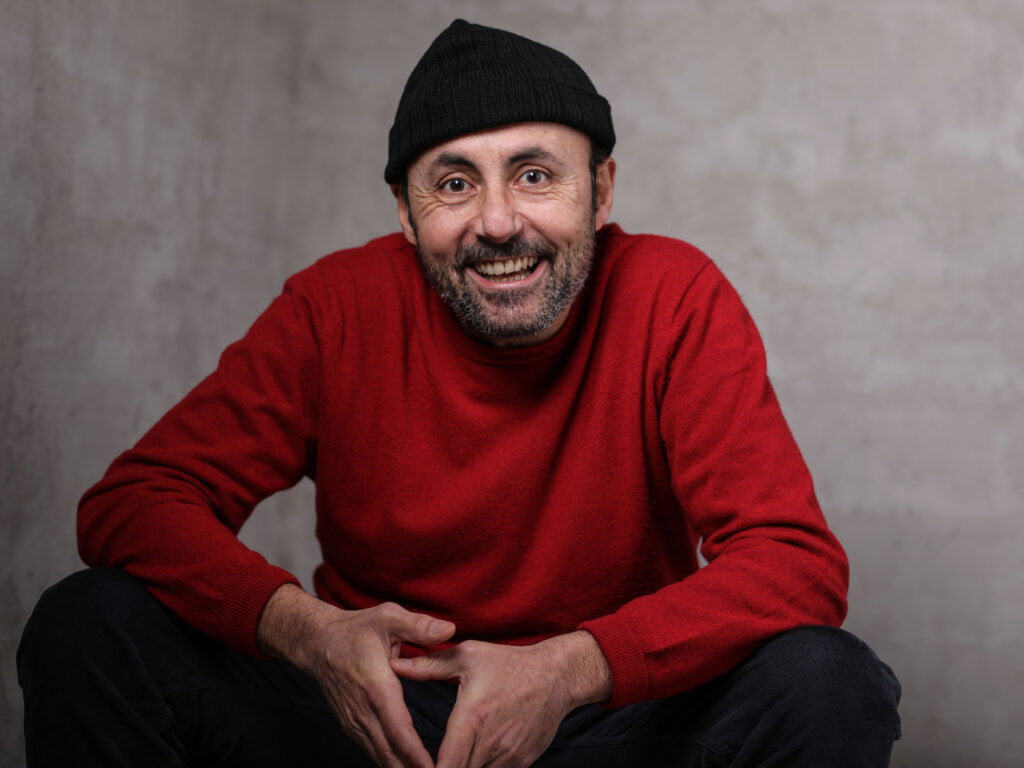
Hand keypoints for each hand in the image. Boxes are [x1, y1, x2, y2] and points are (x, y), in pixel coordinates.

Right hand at [258, 585, 454, 766]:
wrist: (317, 642)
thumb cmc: (356, 629)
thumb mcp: (388, 617)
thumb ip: (419, 625)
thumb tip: (449, 630)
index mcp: (376, 686)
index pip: (398, 729)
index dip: (416, 754)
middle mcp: (363, 710)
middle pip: (390, 752)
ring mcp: (355, 721)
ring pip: (380, 756)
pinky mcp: (352, 725)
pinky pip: (372, 750)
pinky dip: (389, 762)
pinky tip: (406, 767)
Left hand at [390, 631, 611, 767]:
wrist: (556, 676)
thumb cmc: (509, 664)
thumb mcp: (468, 655)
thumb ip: (429, 665)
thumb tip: (394, 665)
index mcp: (473, 717)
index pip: (446, 764)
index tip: (414, 766)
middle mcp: (491, 742)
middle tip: (426, 763)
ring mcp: (508, 755)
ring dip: (463, 767)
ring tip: (451, 759)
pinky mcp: (521, 762)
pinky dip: (482, 767)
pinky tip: (474, 756)